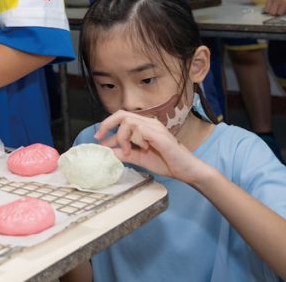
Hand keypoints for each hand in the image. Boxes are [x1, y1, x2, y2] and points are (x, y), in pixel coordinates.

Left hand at [96, 110, 211, 183]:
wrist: (186, 170)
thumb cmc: (167, 162)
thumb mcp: (139, 158)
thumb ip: (124, 154)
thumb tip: (108, 152)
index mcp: (144, 126)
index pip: (121, 118)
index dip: (107, 126)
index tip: (98, 138)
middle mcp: (149, 123)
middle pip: (122, 114)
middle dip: (107, 125)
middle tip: (101, 139)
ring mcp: (154, 127)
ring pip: (128, 121)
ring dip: (123, 137)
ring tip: (129, 150)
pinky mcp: (159, 134)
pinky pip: (139, 129)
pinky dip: (135, 139)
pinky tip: (143, 148)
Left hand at [265, 0, 285, 15]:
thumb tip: (271, 4)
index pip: (267, 7)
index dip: (268, 10)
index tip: (270, 10)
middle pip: (272, 12)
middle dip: (274, 12)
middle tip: (276, 10)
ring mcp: (285, 2)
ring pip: (280, 13)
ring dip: (281, 11)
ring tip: (283, 8)